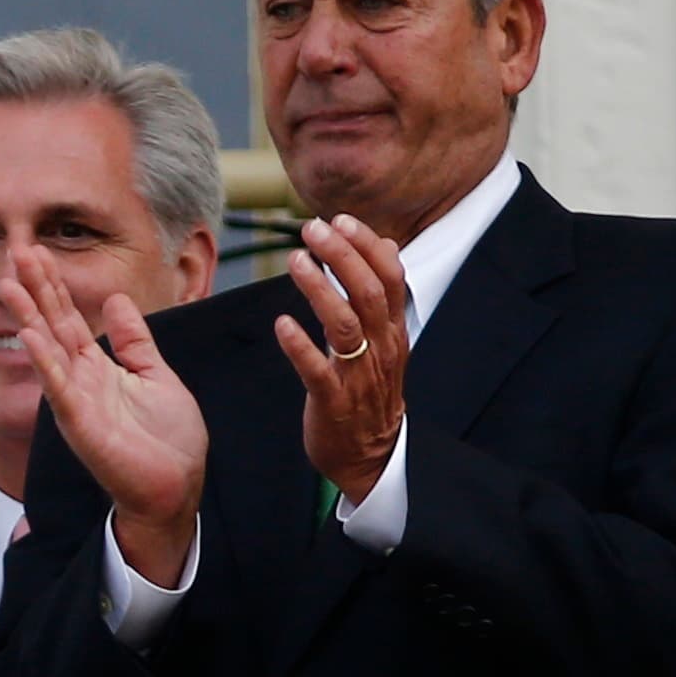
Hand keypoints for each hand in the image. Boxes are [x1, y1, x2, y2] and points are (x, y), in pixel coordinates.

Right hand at [0, 242, 209, 582]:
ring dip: (28, 316)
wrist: (174, 488)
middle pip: (53, 325)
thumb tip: (117, 300)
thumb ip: (134, 341)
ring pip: (48, 350)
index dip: (54, 285)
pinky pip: (60, 387)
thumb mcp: (155, 375)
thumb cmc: (167, 441)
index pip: (69, 318)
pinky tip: (32, 334)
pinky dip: (46, 360)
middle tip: (16, 252)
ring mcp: (77, 401)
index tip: (38, 252)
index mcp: (97, 368)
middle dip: (35, 289)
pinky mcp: (81, 424)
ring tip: (9, 284)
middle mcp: (80, 381)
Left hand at [274, 214, 407, 505]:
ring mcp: (358, 375)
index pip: (390, 278)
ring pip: (345, 325)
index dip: (366, 246)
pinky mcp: (333, 402)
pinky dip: (300, 345)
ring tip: (297, 260)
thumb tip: (384, 244)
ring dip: (320, 289)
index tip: (341, 219)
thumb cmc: (371, 391)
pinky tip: (281, 323)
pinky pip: (318, 370)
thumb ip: (381, 295)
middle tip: (313, 228)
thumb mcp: (386, 340)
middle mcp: (382, 349)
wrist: (372, 456)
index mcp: (394, 331)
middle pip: (369, 293)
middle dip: (343, 256)